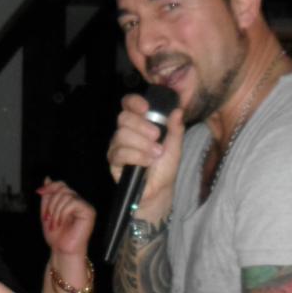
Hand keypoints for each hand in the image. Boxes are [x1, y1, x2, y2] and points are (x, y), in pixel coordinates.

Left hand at [38, 177, 95, 256]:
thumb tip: (47, 178)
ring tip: (54, 224)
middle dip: (51, 203)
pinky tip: (61, 223)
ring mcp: (85, 206)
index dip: (50, 186)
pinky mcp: (89, 212)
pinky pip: (73, 202)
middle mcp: (79, 202)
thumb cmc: (56, 236)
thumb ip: (48, 196)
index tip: (39, 192)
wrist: (61, 251)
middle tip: (48, 218)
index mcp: (69, 201)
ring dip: (55, 210)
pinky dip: (63, 212)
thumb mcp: (46, 212)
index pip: (61, 185)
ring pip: (66, 195)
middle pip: (63, 189)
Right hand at [107, 93, 184, 217]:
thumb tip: (178, 111)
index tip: (146, 108)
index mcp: (139, 123)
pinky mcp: (114, 161)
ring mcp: (118, 146)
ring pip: (121, 135)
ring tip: (156, 154)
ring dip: (142, 144)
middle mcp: (126, 132)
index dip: (134, 102)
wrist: (159, 190)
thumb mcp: (175, 146)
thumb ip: (176, 128)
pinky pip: (120, 153)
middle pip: (123, 118)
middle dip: (142, 126)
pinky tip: (147, 162)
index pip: (129, 105)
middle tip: (157, 136)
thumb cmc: (165, 167)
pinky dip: (137, 156)